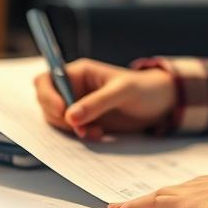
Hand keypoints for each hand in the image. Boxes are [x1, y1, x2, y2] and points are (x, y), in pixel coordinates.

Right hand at [34, 58, 175, 139]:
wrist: (160, 104)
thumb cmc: (144, 89)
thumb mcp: (122, 92)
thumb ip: (97, 103)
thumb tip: (70, 116)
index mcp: (79, 72)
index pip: (47, 80)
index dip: (47, 95)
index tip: (61, 111)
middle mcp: (74, 88)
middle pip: (47, 103)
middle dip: (59, 117)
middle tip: (81, 128)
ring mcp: (78, 106)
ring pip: (57, 120)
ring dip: (71, 130)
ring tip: (95, 132)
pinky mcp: (86, 121)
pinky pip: (71, 131)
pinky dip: (80, 136)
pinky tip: (98, 134)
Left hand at [107, 171, 207, 207]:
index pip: (187, 192)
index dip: (173, 197)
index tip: (164, 202)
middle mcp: (198, 186)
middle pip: (167, 193)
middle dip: (150, 200)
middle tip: (133, 206)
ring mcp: (189, 194)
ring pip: (155, 198)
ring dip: (137, 205)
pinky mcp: (180, 204)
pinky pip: (148, 205)